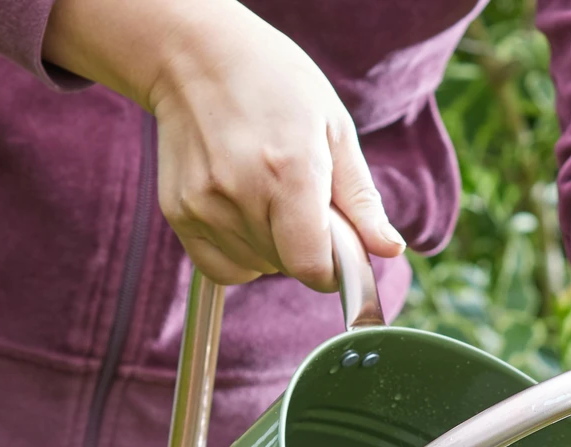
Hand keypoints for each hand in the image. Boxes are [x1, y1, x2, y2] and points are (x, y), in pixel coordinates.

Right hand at [45, 0, 403, 287]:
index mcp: (290, 171)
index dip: (334, 267)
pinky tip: (245, 217)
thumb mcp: (334, 129)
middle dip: (306, 247)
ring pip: (257, 267)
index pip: (313, 267)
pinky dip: (241, 256)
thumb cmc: (274, 83)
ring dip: (273, 249)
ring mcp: (204, 205)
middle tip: (301, 201)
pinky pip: (222, 267)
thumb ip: (361, 199)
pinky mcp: (179, 213)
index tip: (339, 246)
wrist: (195, 54)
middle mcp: (242, 193)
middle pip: (288, 267)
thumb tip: (390, 249)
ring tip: (268, 195)